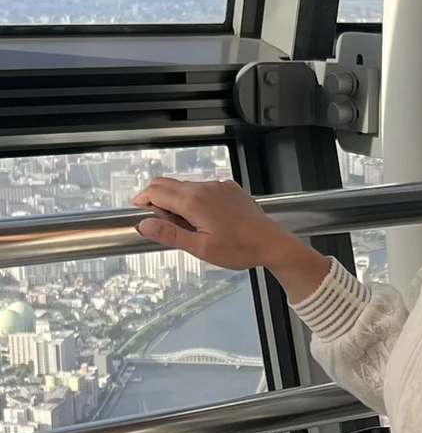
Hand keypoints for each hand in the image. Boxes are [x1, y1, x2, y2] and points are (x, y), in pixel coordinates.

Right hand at [130, 178, 292, 271]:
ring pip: (185, 186)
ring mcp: (219, 186)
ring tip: (185, 226)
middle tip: (160, 222)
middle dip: (155, 199)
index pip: (155, 191)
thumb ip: (170, 234)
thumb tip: (144, 224)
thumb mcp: (200, 248)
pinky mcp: (230, 189)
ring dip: (176, 200)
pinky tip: (203, 219)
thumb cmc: (240, 248)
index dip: (142, 201)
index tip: (139, 214)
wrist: (271, 243)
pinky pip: (204, 188)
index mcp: (194, 201)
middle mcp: (205, 188)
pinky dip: (194, 199)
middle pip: (167, 184)